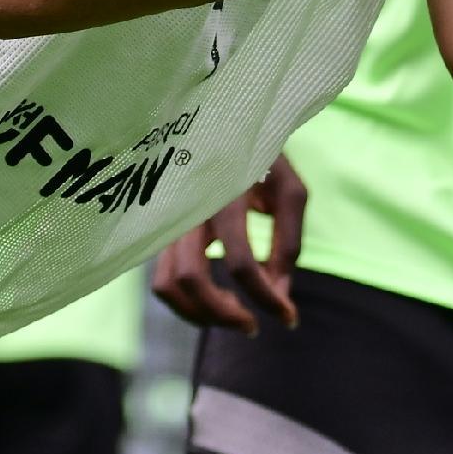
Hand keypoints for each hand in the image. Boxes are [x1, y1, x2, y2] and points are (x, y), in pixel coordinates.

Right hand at [150, 155, 306, 335]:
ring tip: (235, 316)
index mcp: (225, 194)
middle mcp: (190, 208)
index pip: (241, 263)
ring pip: (168, 285)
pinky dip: (187, 302)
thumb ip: (288, 243)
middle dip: (224, 315)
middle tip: (253, 327)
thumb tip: (279, 295)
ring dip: (200, 315)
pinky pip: (162, 278)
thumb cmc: (266, 159)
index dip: (267, 299)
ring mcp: (170, 220)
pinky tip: (217, 301)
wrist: (226, 126)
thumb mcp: (290, 192)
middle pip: (192, 280)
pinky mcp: (163, 231)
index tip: (290, 318)